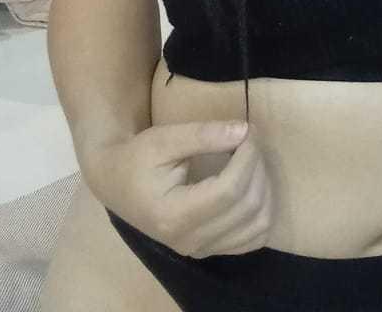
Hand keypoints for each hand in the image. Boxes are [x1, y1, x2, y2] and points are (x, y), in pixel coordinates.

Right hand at [84, 121, 275, 257]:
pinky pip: (253, 239)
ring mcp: (200, 250)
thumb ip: (203, 135)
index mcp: (172, 215)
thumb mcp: (163, 138)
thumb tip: (244, 131)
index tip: (248, 131)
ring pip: (257, 225)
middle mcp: (188, 241)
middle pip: (247, 206)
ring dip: (264, 188)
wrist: (117, 184)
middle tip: (249, 140)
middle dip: (257, 166)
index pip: (229, 190)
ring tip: (250, 162)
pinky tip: (251, 186)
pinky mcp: (209, 250)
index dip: (247, 157)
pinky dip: (262, 211)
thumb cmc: (137, 158)